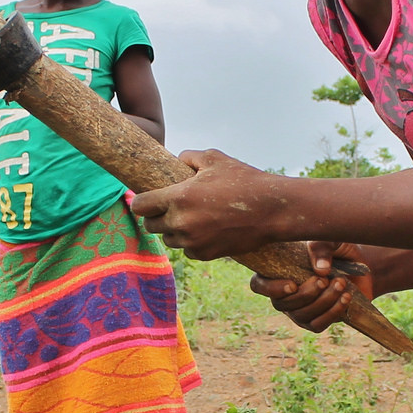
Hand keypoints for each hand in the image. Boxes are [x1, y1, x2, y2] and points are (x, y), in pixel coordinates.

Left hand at [128, 150, 289, 260]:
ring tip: (190, 218)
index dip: (141, 201)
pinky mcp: (206, 255)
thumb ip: (189, 157)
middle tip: (168, 208)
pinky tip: (205, 230)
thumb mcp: (214, 159)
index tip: (147, 199)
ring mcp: (193, 242)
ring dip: (173, 230)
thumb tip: (177, 160)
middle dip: (156, 216)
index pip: (140, 205)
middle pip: (150, 225)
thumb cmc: (244, 180)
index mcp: (179, 197)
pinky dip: (191, 243)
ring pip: (169, 239)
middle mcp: (181, 222)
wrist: (272, 210)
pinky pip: (188, 251)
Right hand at [249, 242, 371, 331]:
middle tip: (324, 280)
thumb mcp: (330, 240)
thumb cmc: (337, 248)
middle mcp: (284, 294)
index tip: (292, 284)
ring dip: (323, 301)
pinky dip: (333, 312)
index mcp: (277, 271)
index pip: (259, 285)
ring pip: (302, 315)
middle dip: (305, 294)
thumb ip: (321, 248)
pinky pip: (318, 325)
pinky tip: (345, 297)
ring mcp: (299, 310)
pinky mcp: (317, 320)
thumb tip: (320, 270)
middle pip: (282, 304)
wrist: (361, 263)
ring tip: (341, 283)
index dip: (271, 289)